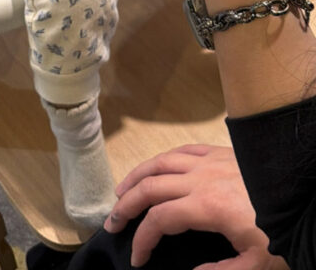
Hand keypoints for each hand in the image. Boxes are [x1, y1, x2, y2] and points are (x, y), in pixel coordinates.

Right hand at [105, 144, 288, 269]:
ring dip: (137, 176)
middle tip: (112, 222)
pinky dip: (163, 159)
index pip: (160, 220)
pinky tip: (155, 168)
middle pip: (151, 186)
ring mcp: (210, 160)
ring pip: (161, 162)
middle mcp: (201, 178)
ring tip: (122, 191)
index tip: (137, 258)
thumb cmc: (281, 229)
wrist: (303, 192)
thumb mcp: (257, 264)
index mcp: (207, 206)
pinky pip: (183, 149)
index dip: (142, 239)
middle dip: (127, 205)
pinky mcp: (220, 151)